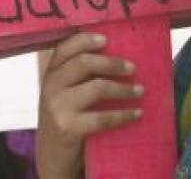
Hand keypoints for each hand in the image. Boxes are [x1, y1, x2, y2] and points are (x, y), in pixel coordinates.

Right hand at [36, 33, 142, 178]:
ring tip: (140, 91)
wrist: (51, 151)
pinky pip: (102, 117)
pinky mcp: (67, 127)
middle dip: (112, 63)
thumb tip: (117, 54)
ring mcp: (57, 106)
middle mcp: (51, 85)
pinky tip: (137, 113)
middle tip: (133, 68)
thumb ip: (79, 73)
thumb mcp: (64, 89)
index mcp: (51, 72)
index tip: (107, 39)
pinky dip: (123, 115)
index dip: (86, 40)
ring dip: (123, 88)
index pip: (66, 47)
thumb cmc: (65, 114)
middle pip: (84, 63)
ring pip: (96, 87)